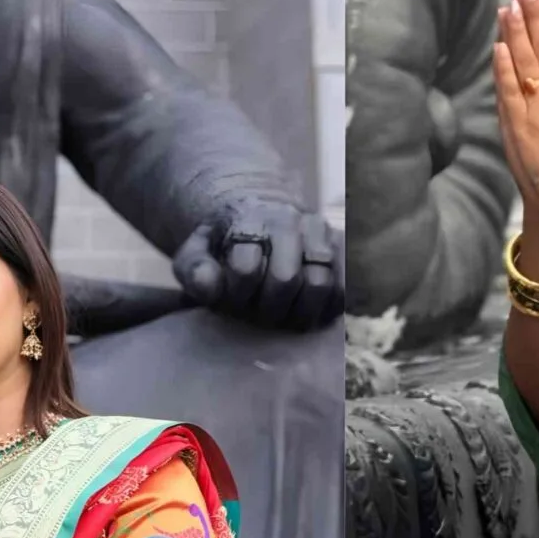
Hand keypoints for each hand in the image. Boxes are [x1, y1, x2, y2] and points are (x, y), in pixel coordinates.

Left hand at [172, 198, 342, 331]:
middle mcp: (289, 220)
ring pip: (321, 284)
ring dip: (300, 312)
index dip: (236, 295)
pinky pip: (345, 288)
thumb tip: (210, 286)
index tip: (230, 303)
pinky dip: (328, 308)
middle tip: (259, 317)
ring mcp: (320, 233)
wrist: (259, 222)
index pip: (246, 267)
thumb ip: (194, 268)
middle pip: (286, 279)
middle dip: (269, 308)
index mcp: (249, 219)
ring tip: (284, 318)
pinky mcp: (341, 249)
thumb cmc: (224, 250)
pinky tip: (308, 313)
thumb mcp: (196, 255)